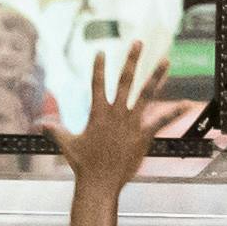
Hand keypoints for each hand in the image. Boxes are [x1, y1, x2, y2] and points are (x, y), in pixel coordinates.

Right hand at [47, 44, 180, 194]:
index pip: (97, 84)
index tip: (100, 52)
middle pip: (125, 80)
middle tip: (138, 43)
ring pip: (146, 94)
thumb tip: (39, 124)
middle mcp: (116, 113)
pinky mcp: (143, 135)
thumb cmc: (83, 164)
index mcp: (98, 113)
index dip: (98, 67)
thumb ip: (55, 130)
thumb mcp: (67, 144)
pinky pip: (161, 121)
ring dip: (156, 76)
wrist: (99, 182)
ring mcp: (131, 123)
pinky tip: (186, 104)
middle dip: (132, 60)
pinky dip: (174, 112)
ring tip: (165, 61)